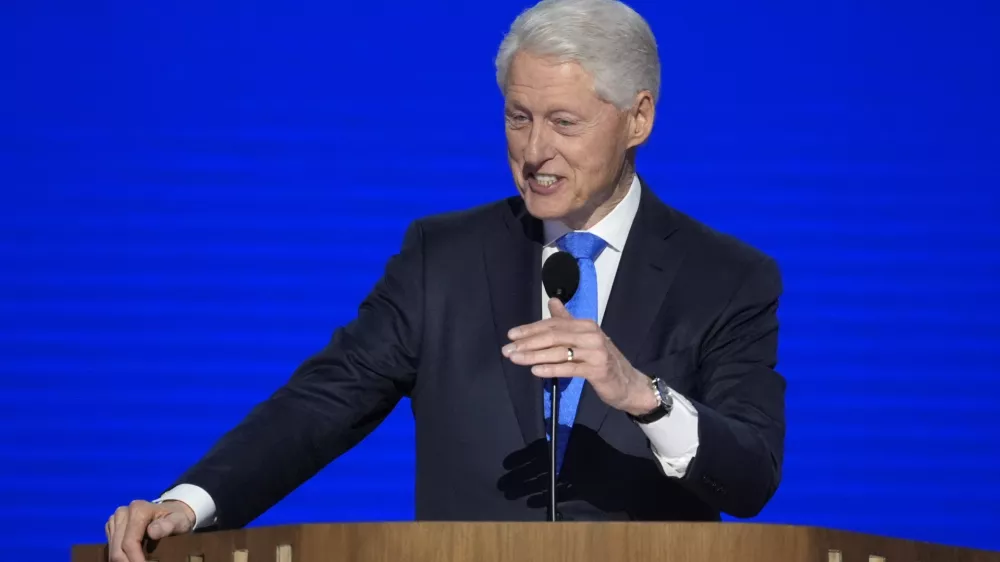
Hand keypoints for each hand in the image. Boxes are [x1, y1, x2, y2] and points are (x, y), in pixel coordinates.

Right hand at [106, 499, 194, 561]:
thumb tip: (152, 532)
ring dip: (124, 561)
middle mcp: (122, 513)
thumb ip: (168, 525)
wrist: (171, 511)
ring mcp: (115, 519)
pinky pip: (111, 548)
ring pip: (112, 550)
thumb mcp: (179, 521)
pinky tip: (132, 560)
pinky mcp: (112, 526)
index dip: (135, 560)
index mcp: (138, 510)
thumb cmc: (177, 518)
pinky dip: (121, 558)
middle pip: (118, 549)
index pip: (129, 543)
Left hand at [503, 298, 657, 415]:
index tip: (511, 335)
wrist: (629, 384)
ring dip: (534, 356)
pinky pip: (570, 368)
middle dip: (528, 342)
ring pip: (559, 352)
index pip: (553, 324)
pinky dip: (551, 369)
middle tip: (508, 350)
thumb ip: (567, 321)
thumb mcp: (585, 339)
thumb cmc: (602, 361)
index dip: (530, 329)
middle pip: (554, 336)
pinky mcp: (597, 369)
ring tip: (516, 359)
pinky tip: (536, 371)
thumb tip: (552, 301)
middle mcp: (590, 334)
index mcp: (585, 325)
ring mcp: (595, 351)